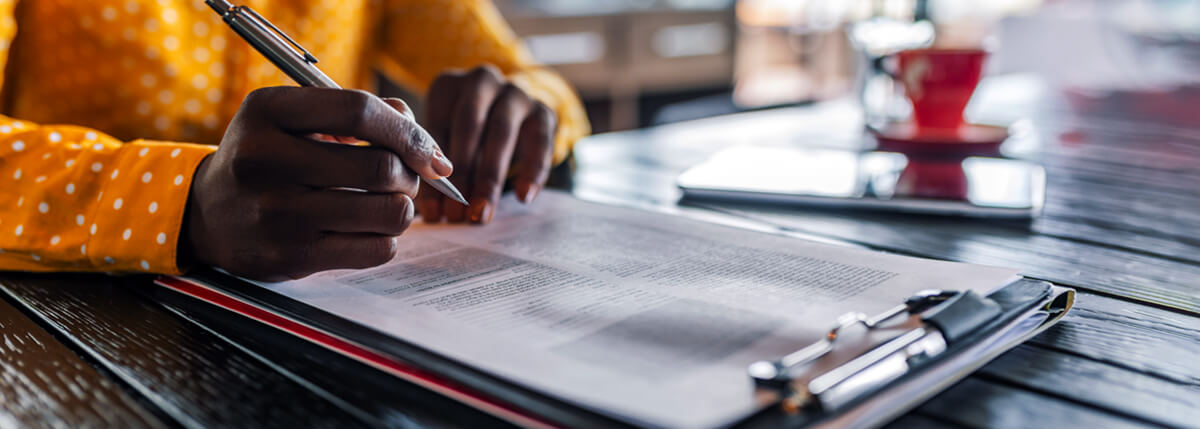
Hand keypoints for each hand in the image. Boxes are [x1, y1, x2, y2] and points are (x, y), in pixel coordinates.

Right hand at [180, 87, 453, 280]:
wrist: (206, 214)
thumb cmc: (267, 157)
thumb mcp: (293, 118)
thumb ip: (354, 113)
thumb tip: (418, 135)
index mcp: (267, 112)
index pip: (359, 112)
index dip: (408, 131)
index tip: (429, 151)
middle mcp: (266, 161)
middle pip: (380, 167)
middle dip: (410, 173)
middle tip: (404, 177)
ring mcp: (278, 213)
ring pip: (388, 212)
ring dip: (403, 207)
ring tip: (388, 202)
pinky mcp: (292, 257)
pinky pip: (377, 249)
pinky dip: (386, 237)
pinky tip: (367, 228)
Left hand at [419, 65, 557, 223]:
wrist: (512, 114)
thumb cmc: (466, 136)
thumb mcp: (445, 142)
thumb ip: (436, 169)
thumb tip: (434, 212)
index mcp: (447, 86)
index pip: (435, 129)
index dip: (432, 172)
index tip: (433, 212)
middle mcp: (481, 81)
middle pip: (469, 125)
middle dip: (462, 174)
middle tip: (456, 215)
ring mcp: (515, 92)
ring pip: (501, 132)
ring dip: (490, 177)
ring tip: (482, 213)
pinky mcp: (543, 110)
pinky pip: (540, 141)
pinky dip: (532, 171)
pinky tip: (523, 197)